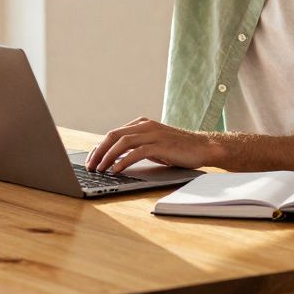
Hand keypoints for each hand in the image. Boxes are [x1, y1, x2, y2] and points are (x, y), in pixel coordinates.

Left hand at [85, 117, 216, 173]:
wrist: (203, 147)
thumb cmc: (179, 149)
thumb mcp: (154, 145)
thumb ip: (137, 147)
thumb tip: (115, 159)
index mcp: (142, 124)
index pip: (114, 134)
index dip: (99, 147)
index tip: (91, 160)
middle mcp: (145, 126)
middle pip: (114, 136)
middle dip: (99, 151)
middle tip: (90, 166)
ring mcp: (153, 134)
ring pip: (122, 142)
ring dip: (108, 157)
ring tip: (100, 169)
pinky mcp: (160, 145)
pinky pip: (137, 152)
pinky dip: (124, 161)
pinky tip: (116, 170)